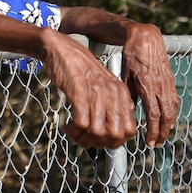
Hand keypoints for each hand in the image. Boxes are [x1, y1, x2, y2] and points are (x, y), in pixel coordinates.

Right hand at [42, 31, 136, 148]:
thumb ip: (113, 103)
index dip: (116, 141)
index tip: (100, 140)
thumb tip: (117, 128)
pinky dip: (73, 131)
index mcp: (121, 94)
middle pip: (115, 135)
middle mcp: (112, 95)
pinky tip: (66, 127)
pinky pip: (81, 123)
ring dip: (83, 139)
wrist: (61, 49)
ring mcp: (96, 94)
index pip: (130, 130)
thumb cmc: (78, 69)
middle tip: (85, 139)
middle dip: (99, 143)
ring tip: (73, 134)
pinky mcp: (79, 93)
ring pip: (97, 132)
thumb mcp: (103, 84)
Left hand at [122, 22, 179, 146]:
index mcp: (148, 86)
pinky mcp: (170, 81)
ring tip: (163, 135)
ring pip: (173, 110)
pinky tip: (168, 119)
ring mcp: (167, 84)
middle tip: (157, 143)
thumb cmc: (131, 55)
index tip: (149, 141)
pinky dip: (172, 113)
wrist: (146, 39)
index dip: (153, 130)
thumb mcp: (124, 74)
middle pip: (166, 116)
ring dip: (169, 125)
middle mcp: (161, 87)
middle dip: (163, 132)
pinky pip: (174, 101)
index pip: (154, 115)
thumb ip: (128, 93)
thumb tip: (129, 111)